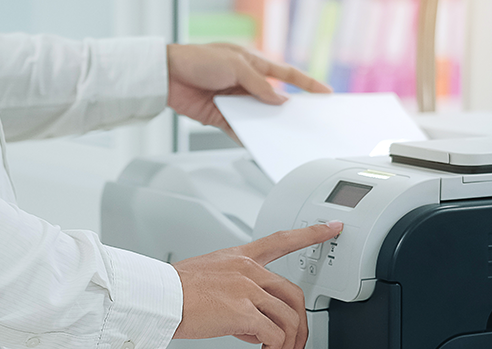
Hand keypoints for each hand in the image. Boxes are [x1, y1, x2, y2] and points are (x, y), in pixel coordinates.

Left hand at [166, 43, 331, 141]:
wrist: (167, 75)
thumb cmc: (197, 60)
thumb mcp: (235, 66)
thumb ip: (258, 85)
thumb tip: (279, 101)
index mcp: (253, 64)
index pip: (286, 75)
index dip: (307, 84)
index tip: (325, 93)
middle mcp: (246, 83)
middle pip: (275, 99)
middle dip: (290, 111)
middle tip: (306, 122)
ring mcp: (235, 100)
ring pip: (259, 117)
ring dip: (268, 126)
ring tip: (283, 136)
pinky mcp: (221, 116)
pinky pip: (239, 129)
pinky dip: (248, 137)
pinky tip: (257, 144)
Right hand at [172, 221, 342, 348]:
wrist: (155, 298)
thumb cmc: (172, 293)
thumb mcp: (209, 282)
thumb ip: (237, 298)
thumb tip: (253, 327)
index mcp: (241, 259)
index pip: (282, 240)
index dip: (311, 234)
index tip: (332, 227)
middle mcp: (249, 271)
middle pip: (296, 296)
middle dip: (300, 329)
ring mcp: (248, 290)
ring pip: (289, 322)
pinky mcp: (244, 313)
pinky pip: (274, 339)